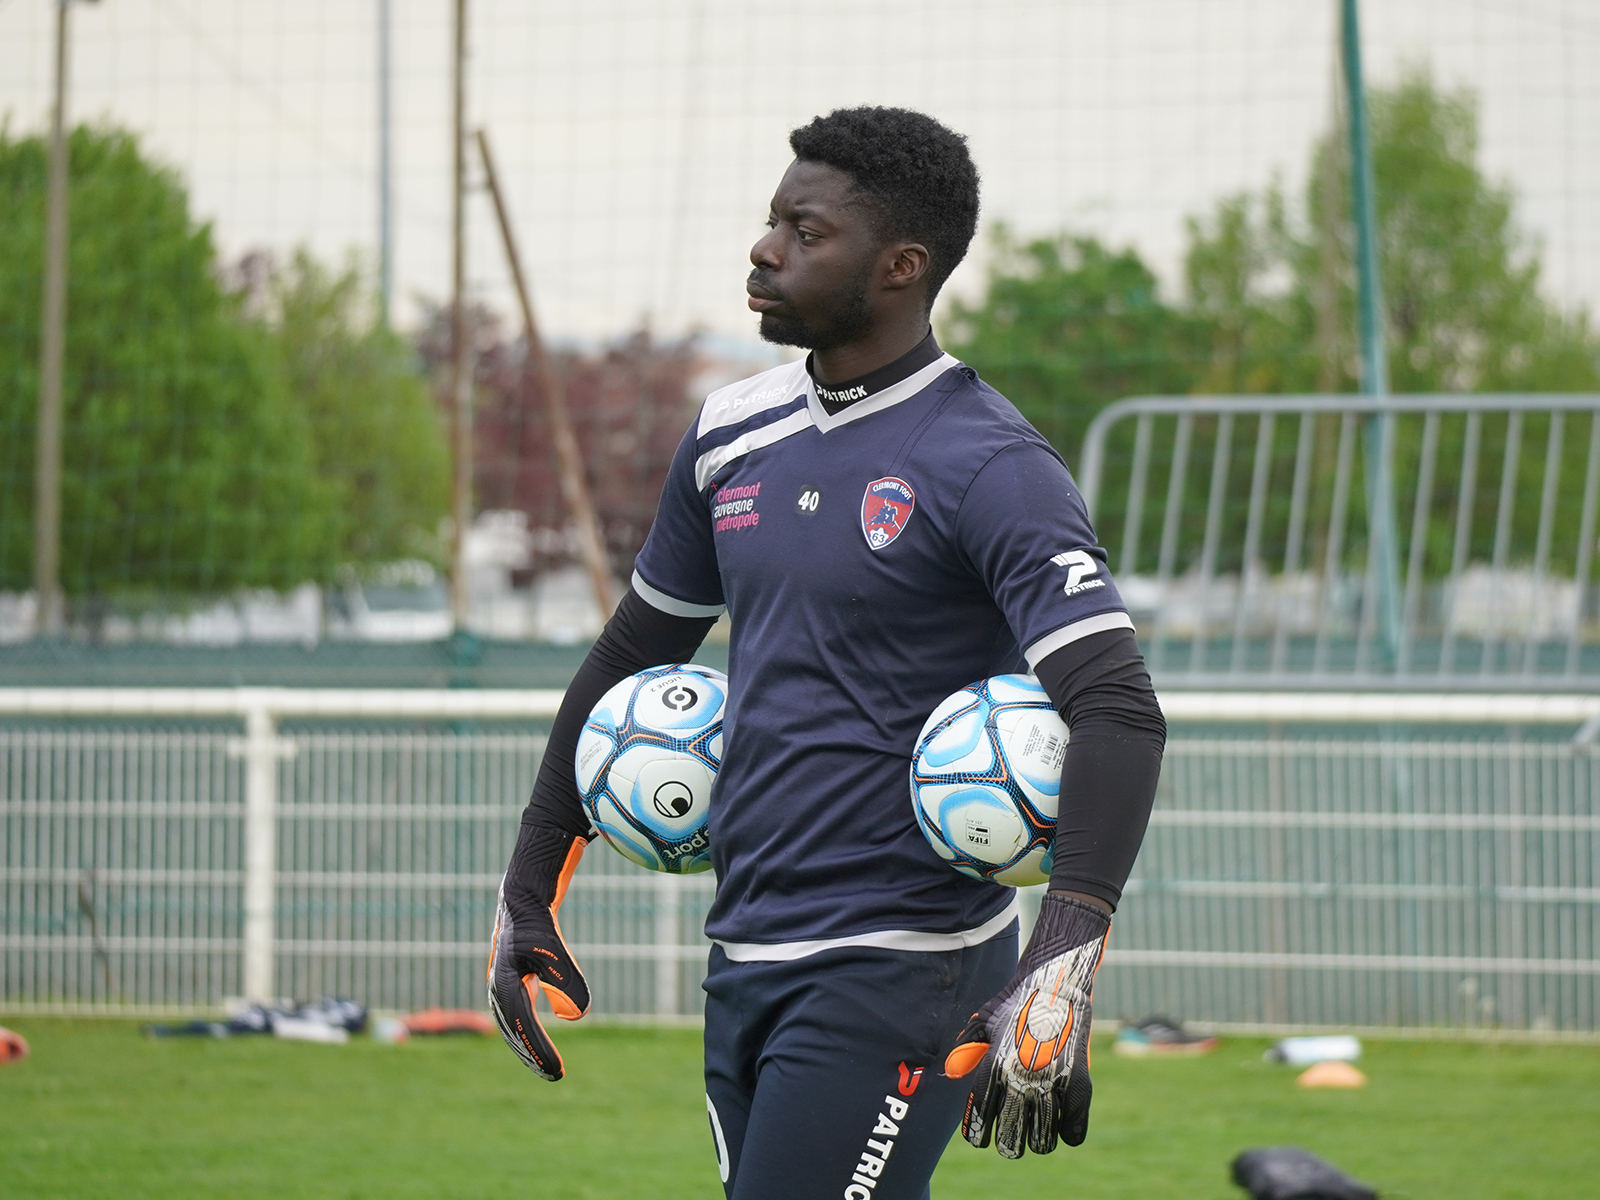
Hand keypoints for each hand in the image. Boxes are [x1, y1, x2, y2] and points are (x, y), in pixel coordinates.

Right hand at [487, 823, 590, 1079]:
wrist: (521, 902)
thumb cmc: (538, 924)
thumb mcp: (554, 950)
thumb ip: (565, 980)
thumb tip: (577, 1017)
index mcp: (504, 982)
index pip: (521, 1025)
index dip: (538, 1049)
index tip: (557, 1070)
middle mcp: (497, 990)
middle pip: (513, 1032)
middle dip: (532, 1055)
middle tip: (555, 1076)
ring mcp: (499, 988)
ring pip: (512, 1028)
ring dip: (529, 1049)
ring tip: (550, 1069)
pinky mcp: (508, 986)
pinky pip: (516, 1018)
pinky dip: (527, 1035)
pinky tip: (541, 1048)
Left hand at [943, 893, 1108, 1157]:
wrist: (1058, 980)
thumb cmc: (1016, 1000)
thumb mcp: (984, 1019)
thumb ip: (967, 1048)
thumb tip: (951, 1075)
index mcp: (994, 1066)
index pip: (981, 1118)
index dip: (978, 1134)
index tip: (980, 1138)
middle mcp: (1021, 1080)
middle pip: (1011, 1140)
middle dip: (1008, 1144)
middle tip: (1010, 1140)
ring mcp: (1052, 1083)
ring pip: (1043, 1141)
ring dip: (1037, 1141)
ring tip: (1035, 1133)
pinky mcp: (1080, 1084)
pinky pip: (1073, 1131)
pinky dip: (1067, 1133)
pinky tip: (1061, 1125)